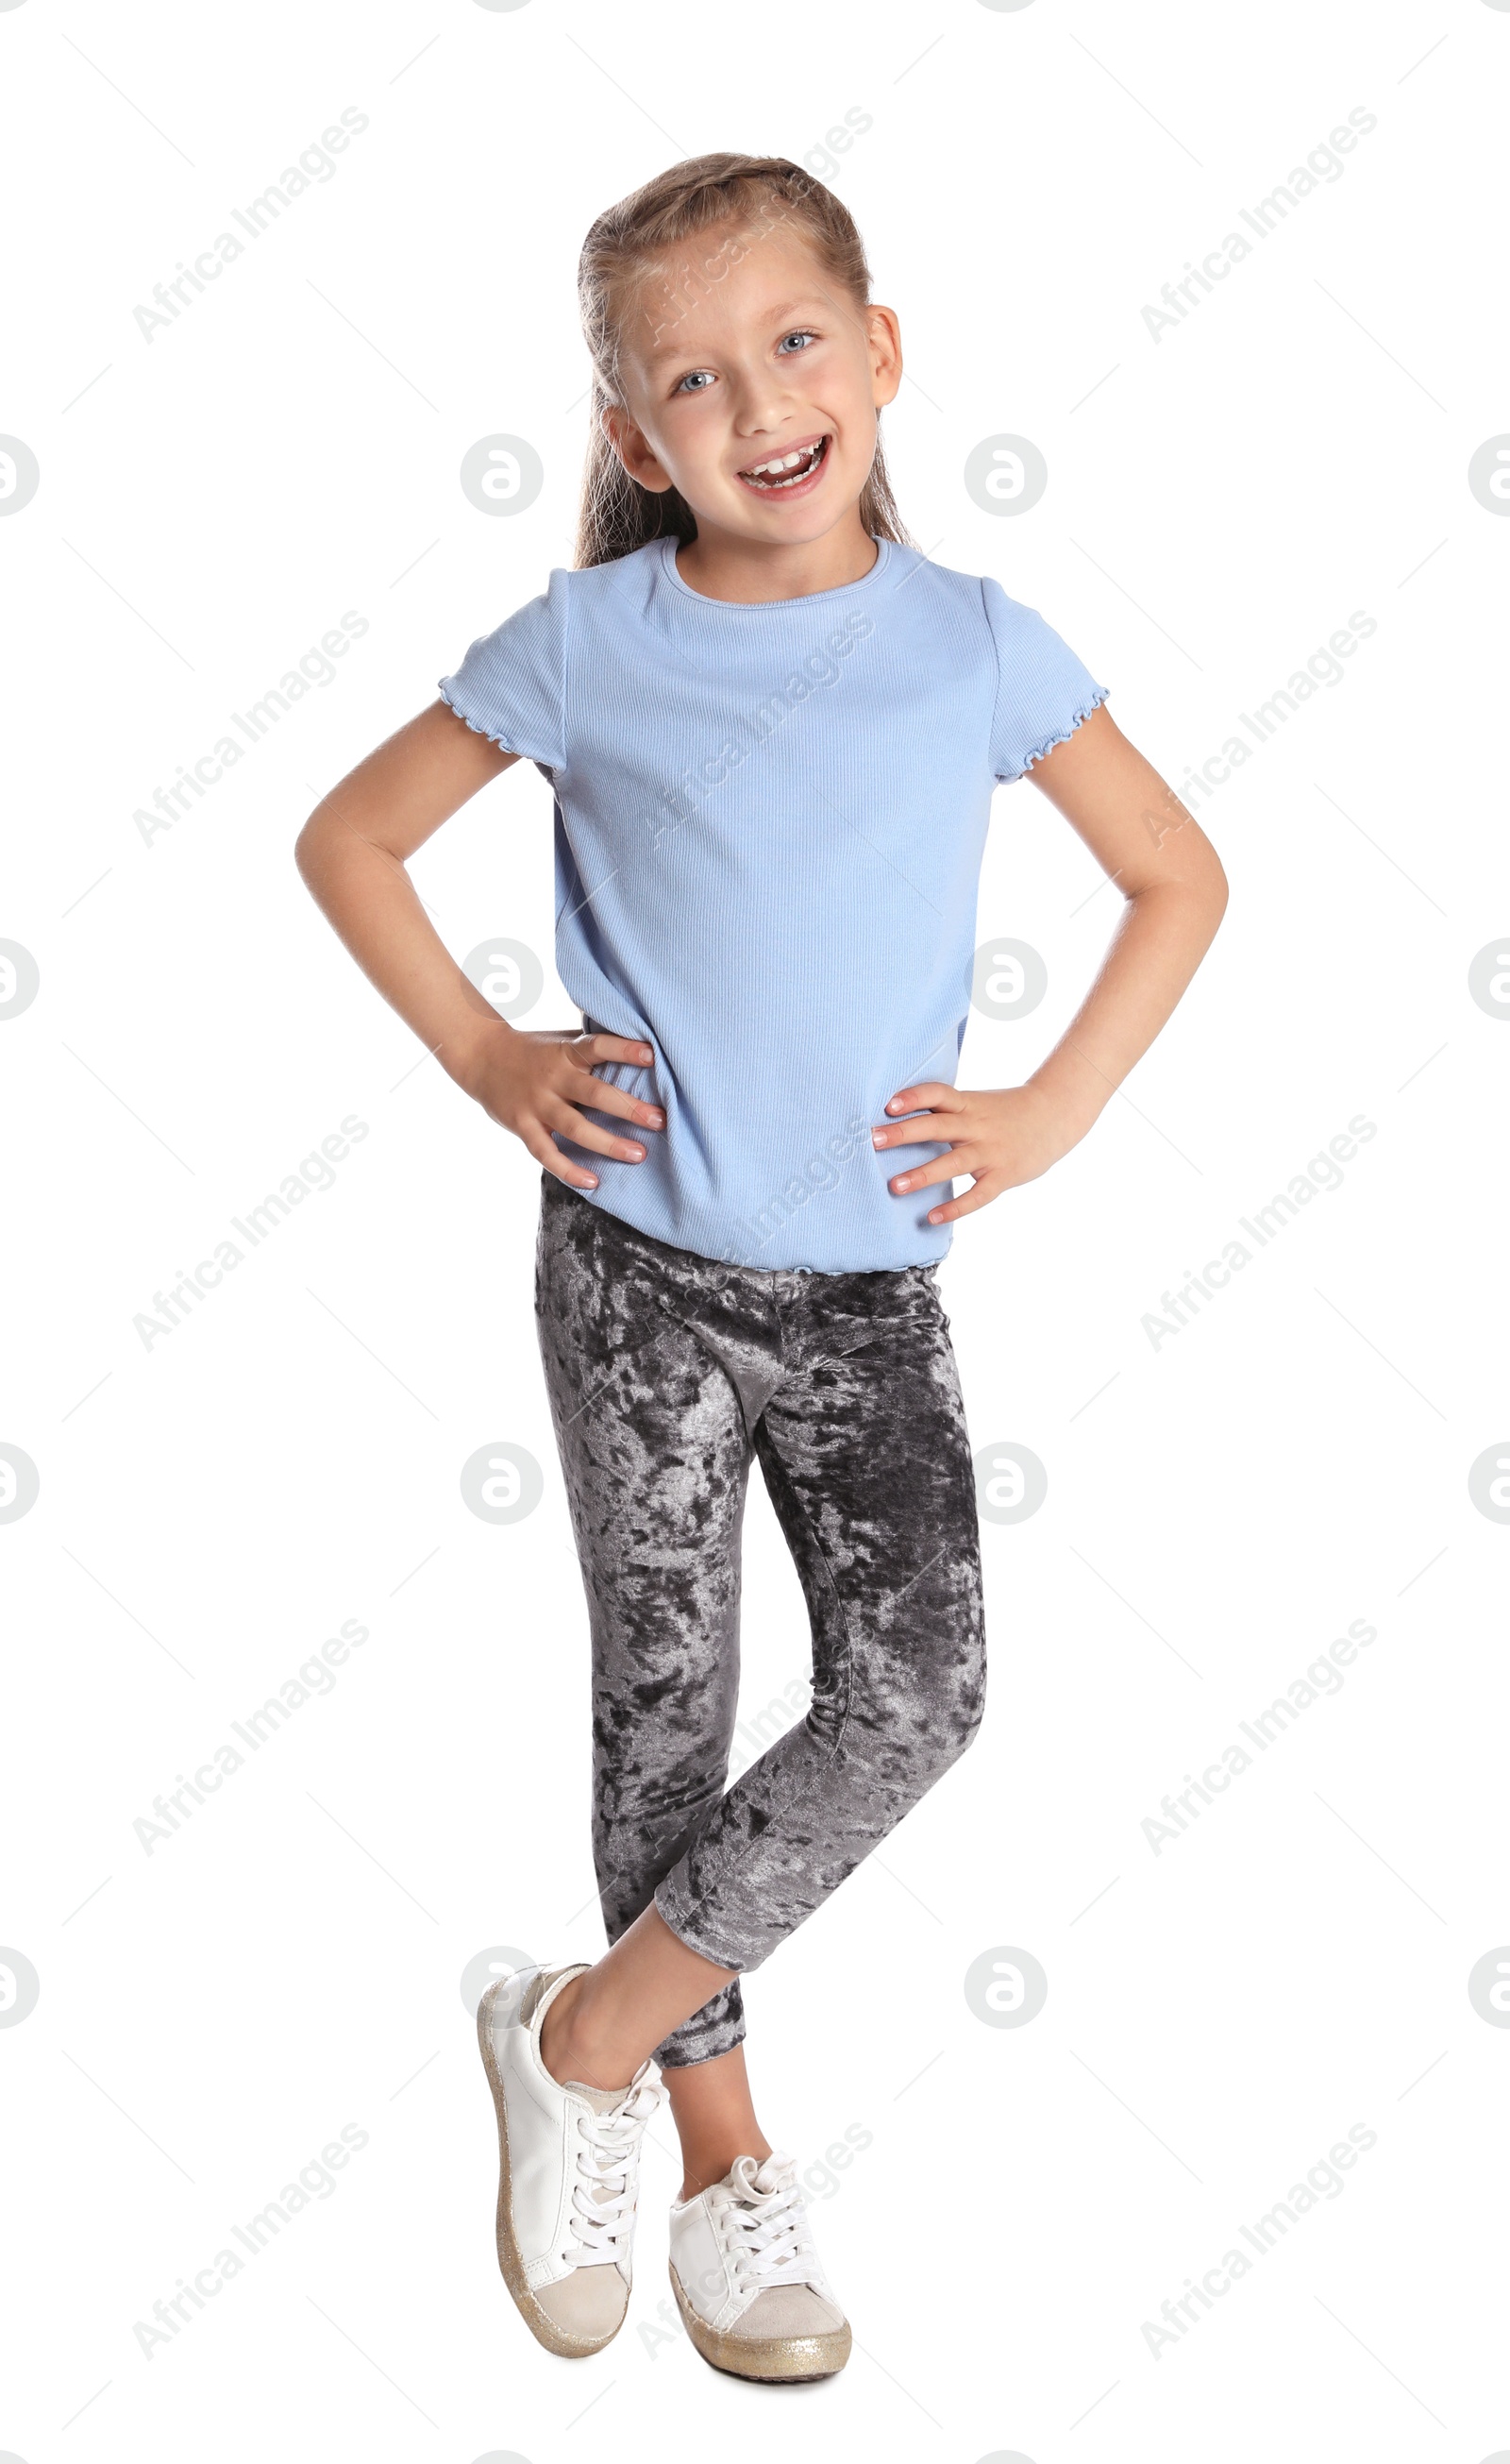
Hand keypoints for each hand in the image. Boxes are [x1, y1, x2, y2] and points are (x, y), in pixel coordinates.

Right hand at [461, 1025, 662, 1191]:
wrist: (481, 1056)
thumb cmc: (535, 1051)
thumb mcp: (561, 1041)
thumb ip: (591, 1052)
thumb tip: (644, 1055)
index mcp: (566, 1052)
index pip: (598, 1046)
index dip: (624, 1049)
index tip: (652, 1054)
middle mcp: (553, 1078)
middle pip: (595, 1094)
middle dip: (629, 1108)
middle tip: (659, 1121)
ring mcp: (537, 1104)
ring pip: (576, 1128)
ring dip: (608, 1143)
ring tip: (639, 1154)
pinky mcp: (523, 1126)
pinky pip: (547, 1153)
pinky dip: (569, 1169)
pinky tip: (593, 1181)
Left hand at [871, 1081, 1070, 1224]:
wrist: (1055, 1116)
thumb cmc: (1006, 1112)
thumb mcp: (977, 1103)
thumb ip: (946, 1111)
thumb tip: (900, 1117)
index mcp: (968, 1104)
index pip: (938, 1094)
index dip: (915, 1097)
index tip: (888, 1104)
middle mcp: (977, 1126)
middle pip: (937, 1127)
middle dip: (903, 1133)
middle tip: (872, 1141)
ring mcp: (991, 1152)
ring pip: (953, 1163)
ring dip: (922, 1174)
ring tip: (894, 1186)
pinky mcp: (1003, 1175)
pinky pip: (978, 1195)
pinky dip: (956, 1207)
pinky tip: (932, 1217)